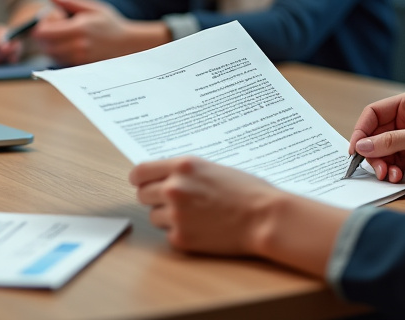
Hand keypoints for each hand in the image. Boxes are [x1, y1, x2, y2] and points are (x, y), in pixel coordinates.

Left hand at [30, 0, 167, 64]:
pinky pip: (59, 62)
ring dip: (51, 45)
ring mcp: (79, 59)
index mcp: (79, 28)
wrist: (128, 45)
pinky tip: (70, 46)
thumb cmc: (110, 24)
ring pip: (50, 54)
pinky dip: (59, 54)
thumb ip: (69, 1)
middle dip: (45, 35)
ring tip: (66, 36)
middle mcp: (77, 46)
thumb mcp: (92, 8)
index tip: (56, 18)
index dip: (43, 24)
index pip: (43, 32)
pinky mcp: (80, 68)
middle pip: (44, 45)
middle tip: (59, 27)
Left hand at [129, 156, 284, 255]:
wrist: (265, 218)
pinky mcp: (181, 238)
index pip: (140, 172)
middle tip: (175, 201)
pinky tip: (202, 228)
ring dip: (167, 216)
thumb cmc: (247, 191)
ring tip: (195, 215)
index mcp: (182, 167)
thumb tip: (162, 176)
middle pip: (142, 194)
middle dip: (155, 198)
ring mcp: (175, 215)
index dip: (141, 179)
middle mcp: (174, 189)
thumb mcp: (212, 168)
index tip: (143, 183)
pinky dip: (181, 233)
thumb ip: (184, 172)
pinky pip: (168, 234)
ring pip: (154, 216)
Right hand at [348, 88, 404, 190]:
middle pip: (375, 135)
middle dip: (372, 152)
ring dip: (381, 165)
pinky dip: (391, 172)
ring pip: (382, 152)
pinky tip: (397, 177)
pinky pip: (393, 165)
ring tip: (389, 175)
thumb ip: (392, 141)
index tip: (355, 149)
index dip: (361, 130)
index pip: (374, 114)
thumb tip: (362, 145)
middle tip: (376, 167)